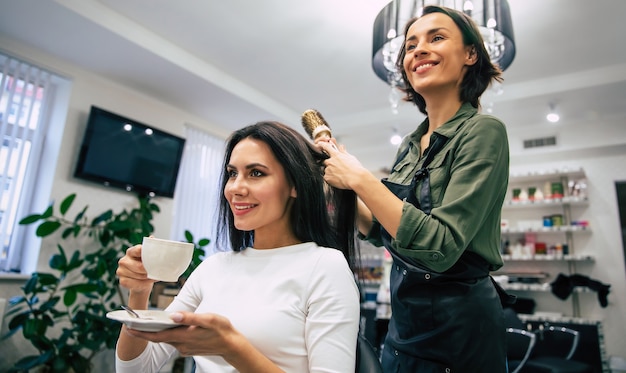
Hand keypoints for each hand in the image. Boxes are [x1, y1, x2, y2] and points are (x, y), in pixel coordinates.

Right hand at [117, 244, 155, 293]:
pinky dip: (144, 284)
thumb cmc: (146, 267)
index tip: (156, 258)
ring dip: (149, 277)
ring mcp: (121, 271)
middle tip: (158, 271)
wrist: (142, 283)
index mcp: (131, 251)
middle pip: (140, 266)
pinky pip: (136, 283)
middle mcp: (123, 260)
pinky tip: (148, 282)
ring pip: (139, 276)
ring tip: (154, 276)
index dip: (148, 254)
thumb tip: (151, 237)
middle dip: (150, 270)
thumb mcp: (149, 257)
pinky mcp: (122, 281)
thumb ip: (150, 248)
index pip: (138, 250)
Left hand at [126, 311, 241, 356]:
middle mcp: (182, 345)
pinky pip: (174, 341)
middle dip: (144, 332)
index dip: (141, 333)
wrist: (232, 345)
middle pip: (158, 339)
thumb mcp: (208, 319)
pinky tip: (166, 328)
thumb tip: (172, 315)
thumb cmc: (222, 330)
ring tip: (145, 324)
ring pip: (166, 340)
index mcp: (184, 336)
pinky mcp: (189, 348)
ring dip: (155, 333)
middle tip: (130, 324)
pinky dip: (166, 335)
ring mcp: (185, 348)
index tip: (128, 329)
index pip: (157, 336)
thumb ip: (189, 317)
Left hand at [318, 141, 367, 189]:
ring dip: (330, 171)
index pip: (326, 147)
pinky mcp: (327, 178)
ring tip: (340, 174)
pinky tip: (337, 179)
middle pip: (326, 161)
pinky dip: (330, 178)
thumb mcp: (350, 157)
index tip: (319, 144)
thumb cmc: (355, 168)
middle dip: (330, 164)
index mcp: (336, 155)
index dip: (322, 144)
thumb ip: (343, 151)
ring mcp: (328, 170)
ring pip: (326, 170)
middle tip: (338, 168)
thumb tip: (341, 146)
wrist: (356, 179)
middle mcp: (330, 161)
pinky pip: (326, 177)